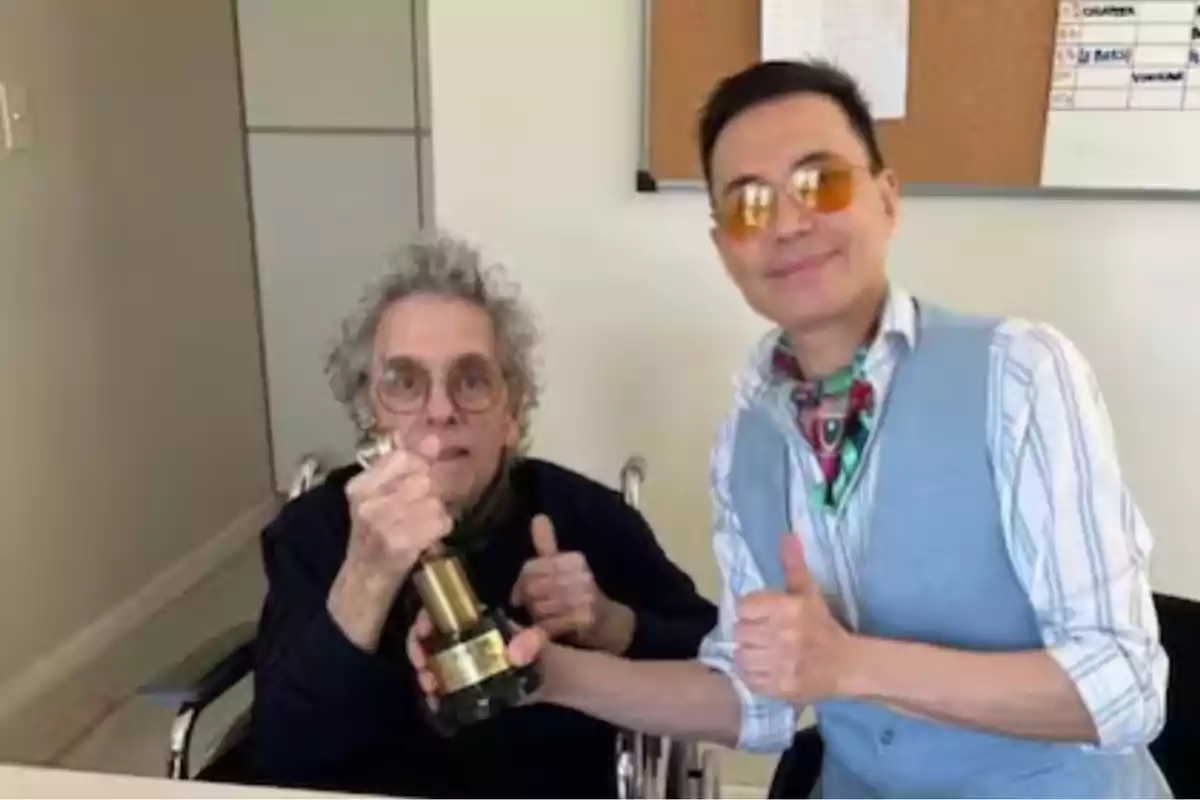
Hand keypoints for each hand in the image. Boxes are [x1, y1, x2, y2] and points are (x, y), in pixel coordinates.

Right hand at [327, 433, 452, 651]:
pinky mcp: (400, 545)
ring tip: (422, 527)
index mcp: (359, 487)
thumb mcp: (376, 500)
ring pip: (435, 502)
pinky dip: (440, 530)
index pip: (404, 457)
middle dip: (432, 495)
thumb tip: (434, 436)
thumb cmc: (373, 540)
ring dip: (437, 515)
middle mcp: (367, 503)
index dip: (421, 468)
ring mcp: (382, 525)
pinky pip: (439, 523)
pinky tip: (427, 540)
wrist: (360, 587)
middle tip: (422, 511)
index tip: (420, 484)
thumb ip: (401, 468)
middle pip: (424, 479)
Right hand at [407, 608, 547, 708]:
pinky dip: (433, 695)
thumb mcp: (538, 639)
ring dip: (423, 673)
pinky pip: (441, 688)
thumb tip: (515, 655)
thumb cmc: (539, 651)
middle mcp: (461, 639)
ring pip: (430, 662)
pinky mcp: (463, 686)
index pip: (441, 611)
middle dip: (417, 649)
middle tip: (422, 666)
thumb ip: (532, 641)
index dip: (425, 618)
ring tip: (430, 686)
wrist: (547, 679)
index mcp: (474, 622)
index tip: (423, 631)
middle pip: (428, 637)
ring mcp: (460, 663)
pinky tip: (434, 702)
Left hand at [510, 515, 633, 652]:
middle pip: (533, 587)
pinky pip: (550, 624)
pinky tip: (547, 628)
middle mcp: (582, 575)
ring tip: (543, 617)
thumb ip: (547, 545)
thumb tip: (538, 516)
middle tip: (530, 608)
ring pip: (540, 606)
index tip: (518, 594)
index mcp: (575, 560)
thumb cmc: (579, 593)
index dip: (520, 582)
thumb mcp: (563, 567)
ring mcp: (585, 597)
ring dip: (536, 616)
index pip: (531, 567)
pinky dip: (544, 629)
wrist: (608, 623)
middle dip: (528, 600)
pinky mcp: (585, 619)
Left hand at [733, 534, 856, 705]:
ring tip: (764, 652)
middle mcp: (782, 636)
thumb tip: (787, 536)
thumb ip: (794, 565)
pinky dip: (753, 674)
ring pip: (741, 655)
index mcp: (788, 609)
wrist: (846, 665)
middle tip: (764, 635)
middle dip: (750, 632)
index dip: (751, 611)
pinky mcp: (779, 687)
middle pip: (740, 632)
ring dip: (749, 654)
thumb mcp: (808, 593)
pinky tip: (766, 668)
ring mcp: (781, 664)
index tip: (763, 616)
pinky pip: (749, 678)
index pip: (744, 607)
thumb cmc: (823, 626)